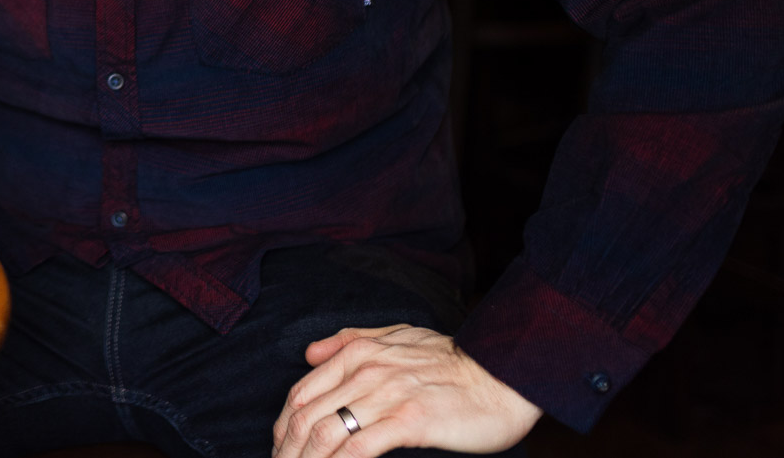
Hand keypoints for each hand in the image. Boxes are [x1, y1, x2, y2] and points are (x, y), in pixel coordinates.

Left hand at [272, 325, 541, 457]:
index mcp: (357, 353)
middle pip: (304, 417)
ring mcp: (385, 396)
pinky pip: (358, 449)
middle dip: (286, 451)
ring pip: (324, 435)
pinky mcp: (408, 422)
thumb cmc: (453, 361)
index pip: (300, 394)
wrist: (503, 374)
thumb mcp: (397, 336)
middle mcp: (364, 372)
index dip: (282, 428)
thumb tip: (309, 352)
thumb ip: (350, 341)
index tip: (279, 450)